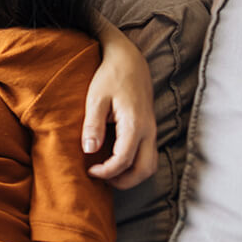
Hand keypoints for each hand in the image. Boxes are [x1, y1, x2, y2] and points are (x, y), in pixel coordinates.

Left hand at [84, 28, 156, 188]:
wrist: (129, 60)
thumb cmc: (110, 77)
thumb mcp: (95, 98)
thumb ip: (92, 125)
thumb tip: (89, 150)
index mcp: (135, 124)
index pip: (124, 160)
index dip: (106, 172)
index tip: (89, 171)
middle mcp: (149, 130)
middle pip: (144, 170)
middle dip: (123, 181)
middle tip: (100, 178)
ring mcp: (152, 130)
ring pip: (150, 165)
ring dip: (131, 175)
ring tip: (107, 172)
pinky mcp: (149, 128)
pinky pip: (148, 155)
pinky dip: (134, 164)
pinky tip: (114, 160)